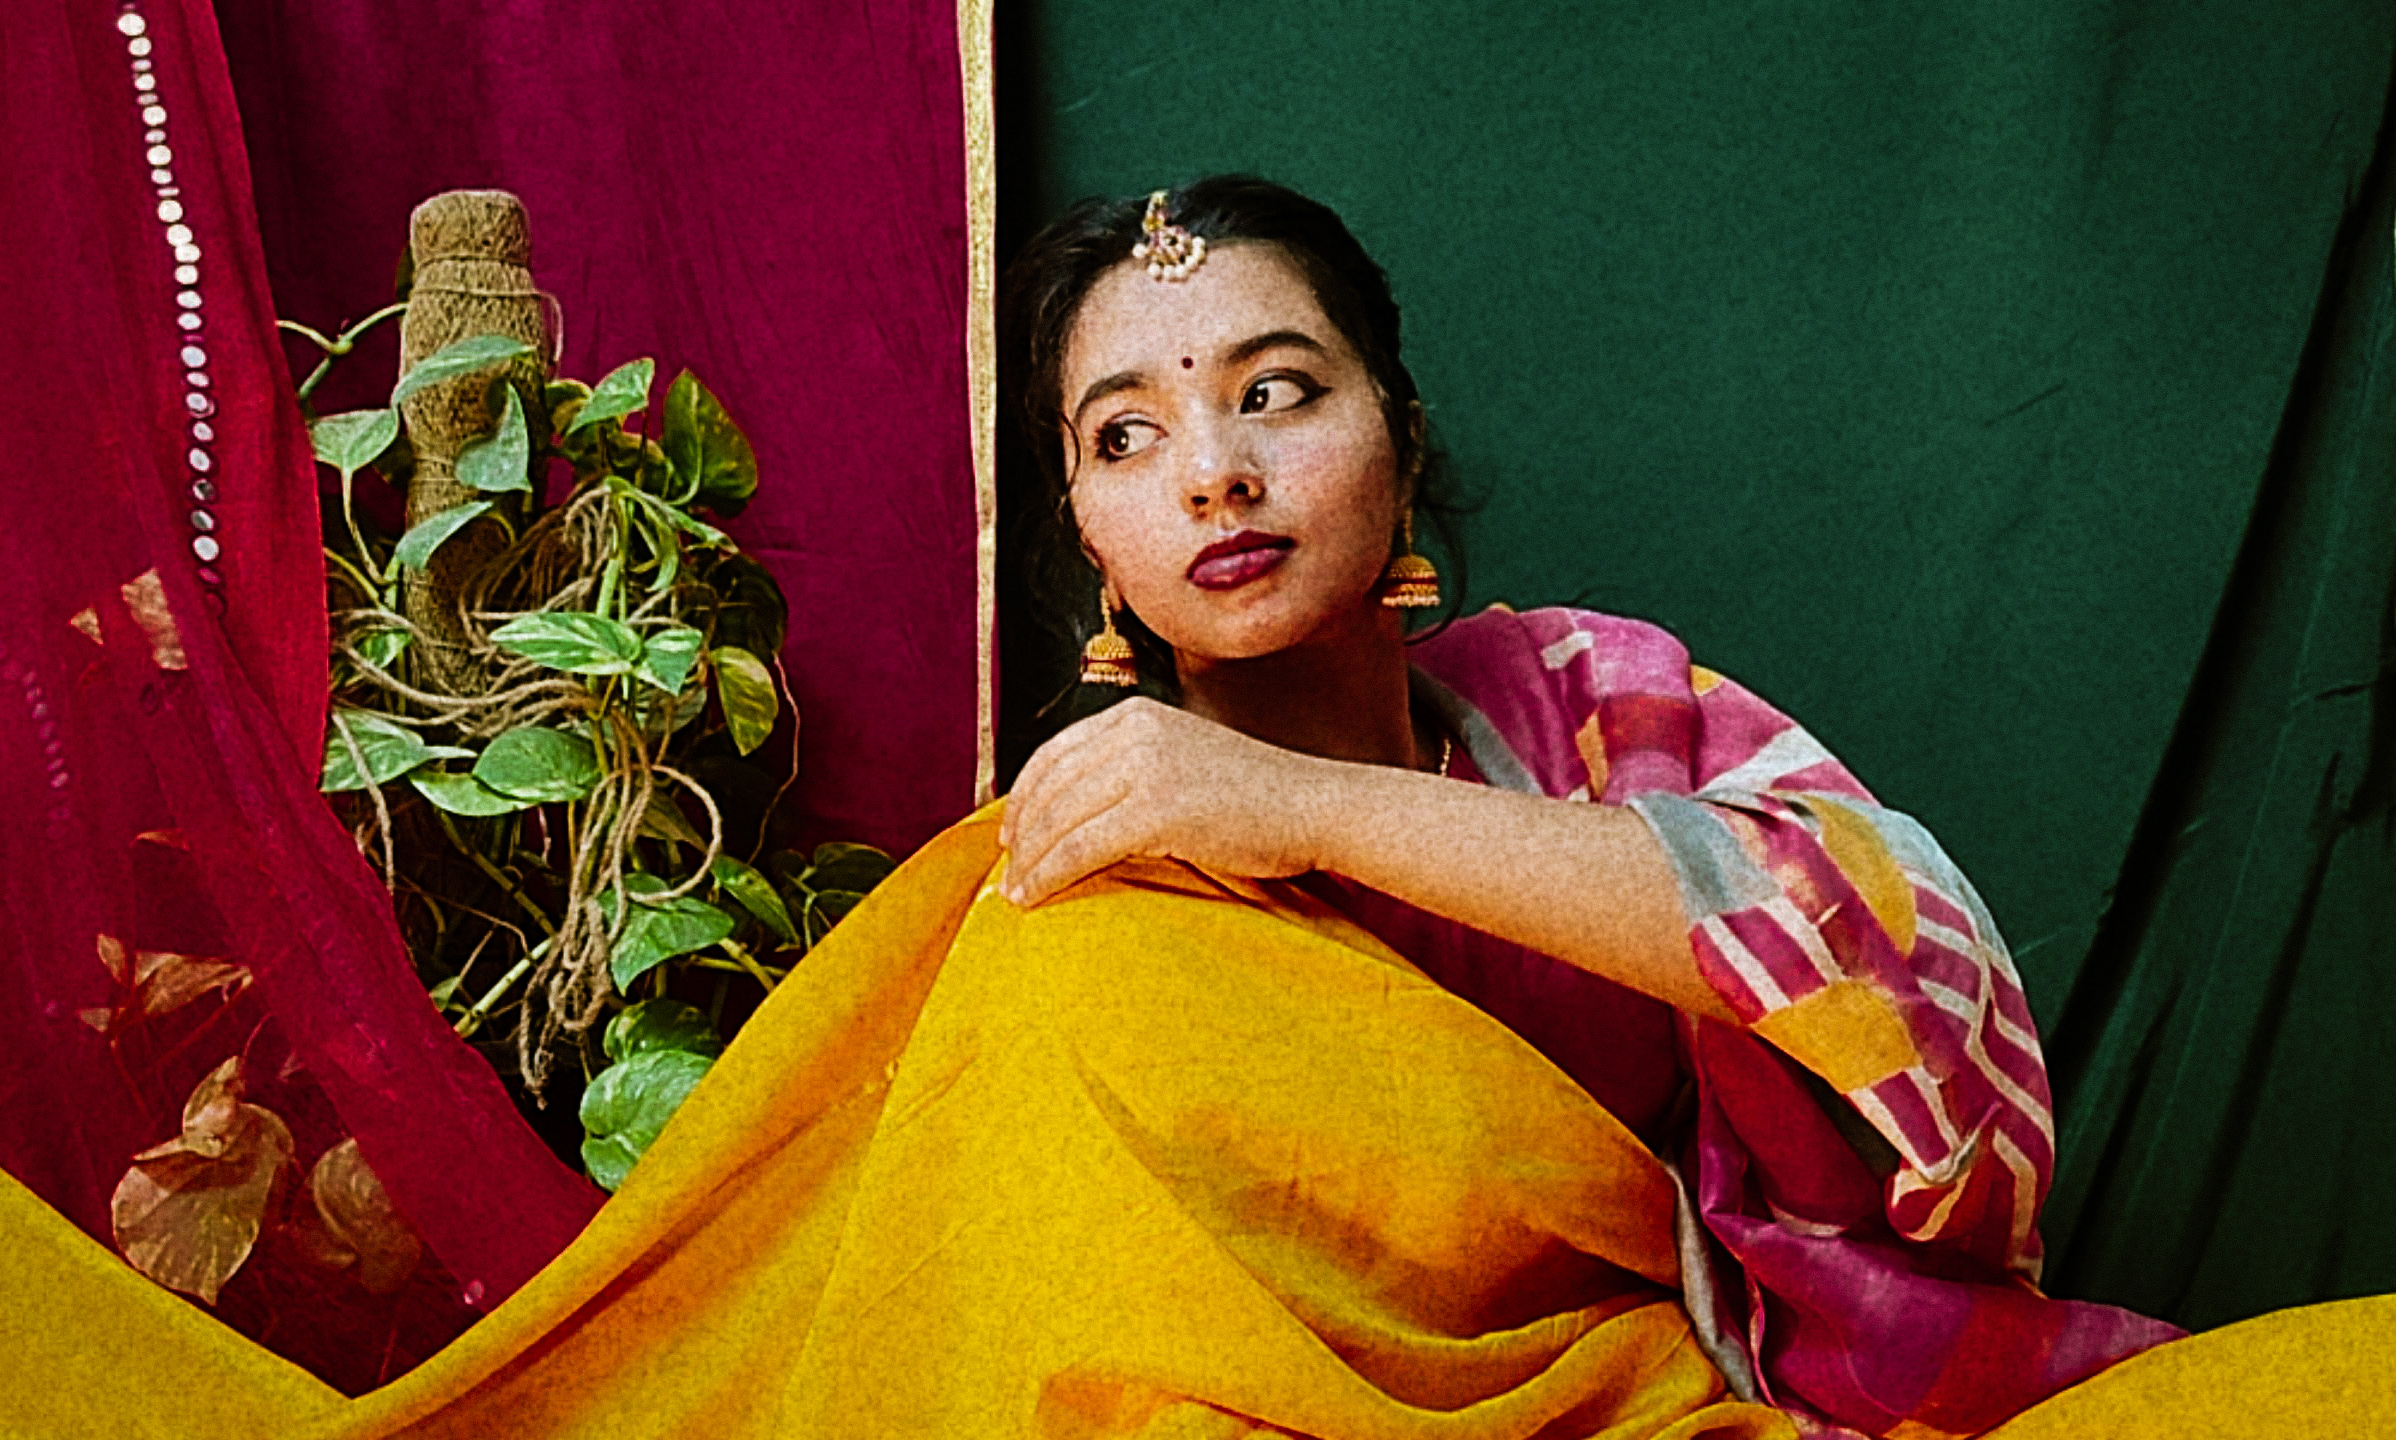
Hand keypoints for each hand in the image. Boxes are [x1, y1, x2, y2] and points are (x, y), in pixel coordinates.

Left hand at [998, 698, 1336, 906]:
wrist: (1315, 808)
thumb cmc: (1261, 798)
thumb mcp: (1187, 760)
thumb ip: (1136, 770)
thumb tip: (1085, 810)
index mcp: (1137, 715)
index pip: (1055, 752)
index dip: (1024, 795)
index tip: (1011, 831)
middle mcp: (1134, 731)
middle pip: (1050, 785)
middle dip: (1021, 833)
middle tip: (1007, 870)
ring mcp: (1144, 767)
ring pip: (1058, 818)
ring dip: (1028, 860)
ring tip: (1015, 891)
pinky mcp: (1155, 810)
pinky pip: (1079, 848)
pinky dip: (1047, 875)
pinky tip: (1033, 896)